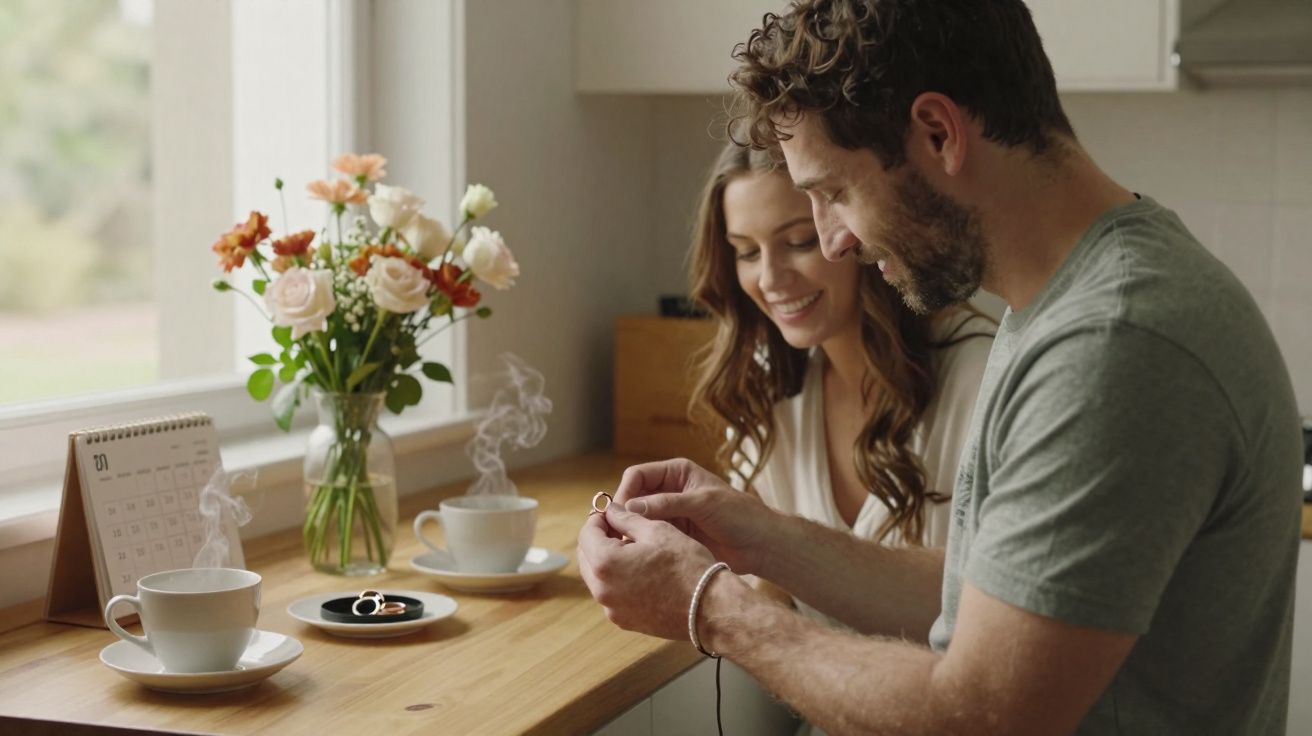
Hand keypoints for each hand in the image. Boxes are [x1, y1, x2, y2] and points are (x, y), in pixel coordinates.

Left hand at [576, 504, 715, 639]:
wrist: (709, 607)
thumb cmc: (687, 566)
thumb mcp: (657, 531)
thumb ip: (627, 518)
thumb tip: (611, 511)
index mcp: (606, 563)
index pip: (587, 534)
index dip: (598, 519)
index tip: (612, 513)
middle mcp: (603, 590)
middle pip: (587, 557)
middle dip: (599, 540)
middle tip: (620, 528)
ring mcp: (613, 609)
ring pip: (598, 577)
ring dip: (608, 560)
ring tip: (634, 549)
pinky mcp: (625, 621)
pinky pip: (612, 595)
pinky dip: (618, 580)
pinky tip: (641, 571)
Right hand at [613, 458, 779, 575]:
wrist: (760, 544)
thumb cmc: (739, 515)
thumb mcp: (703, 503)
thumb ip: (667, 504)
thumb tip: (630, 507)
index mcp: (677, 473)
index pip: (638, 476)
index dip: (624, 492)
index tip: (618, 512)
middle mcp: (669, 491)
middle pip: (633, 498)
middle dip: (622, 513)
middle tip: (613, 533)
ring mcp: (670, 515)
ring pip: (638, 520)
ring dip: (630, 530)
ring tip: (622, 546)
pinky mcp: (673, 536)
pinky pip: (649, 537)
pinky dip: (640, 544)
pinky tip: (636, 555)